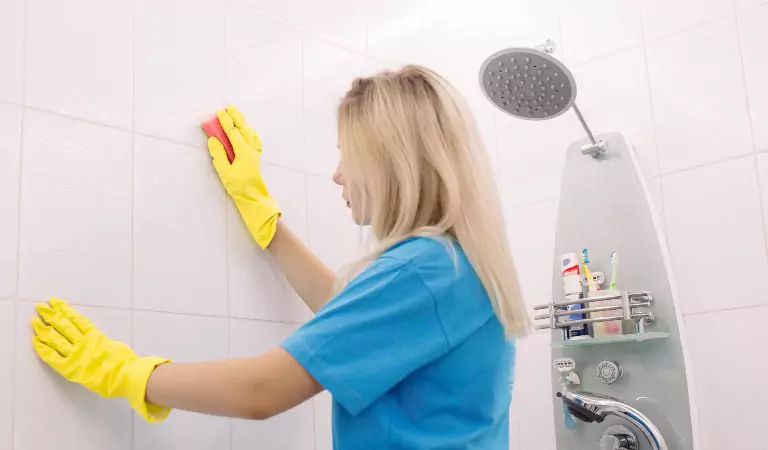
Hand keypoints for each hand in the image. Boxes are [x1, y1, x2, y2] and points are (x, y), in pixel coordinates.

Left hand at [31, 298, 171, 421]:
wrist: (126, 375)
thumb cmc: (124, 362)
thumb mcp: (114, 346)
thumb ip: (101, 342)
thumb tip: (95, 341)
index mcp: (95, 335)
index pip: (76, 319)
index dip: (64, 309)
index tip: (55, 302)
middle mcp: (83, 342)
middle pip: (63, 325)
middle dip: (50, 315)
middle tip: (40, 307)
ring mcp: (76, 354)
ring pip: (56, 338)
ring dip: (43, 328)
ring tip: (34, 320)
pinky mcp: (70, 368)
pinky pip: (53, 357)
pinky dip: (43, 349)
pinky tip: (35, 341)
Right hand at [206, 105, 280, 248]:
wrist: (253, 196)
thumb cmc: (238, 186)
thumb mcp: (224, 172)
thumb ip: (218, 155)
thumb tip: (213, 140)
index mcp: (243, 152)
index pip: (233, 132)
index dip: (226, 121)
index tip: (219, 112)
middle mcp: (251, 149)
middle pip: (243, 128)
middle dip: (236, 117)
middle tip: (229, 107)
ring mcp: (255, 152)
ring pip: (249, 132)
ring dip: (242, 122)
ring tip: (236, 114)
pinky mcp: (256, 157)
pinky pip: (255, 140)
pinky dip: (250, 132)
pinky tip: (248, 130)